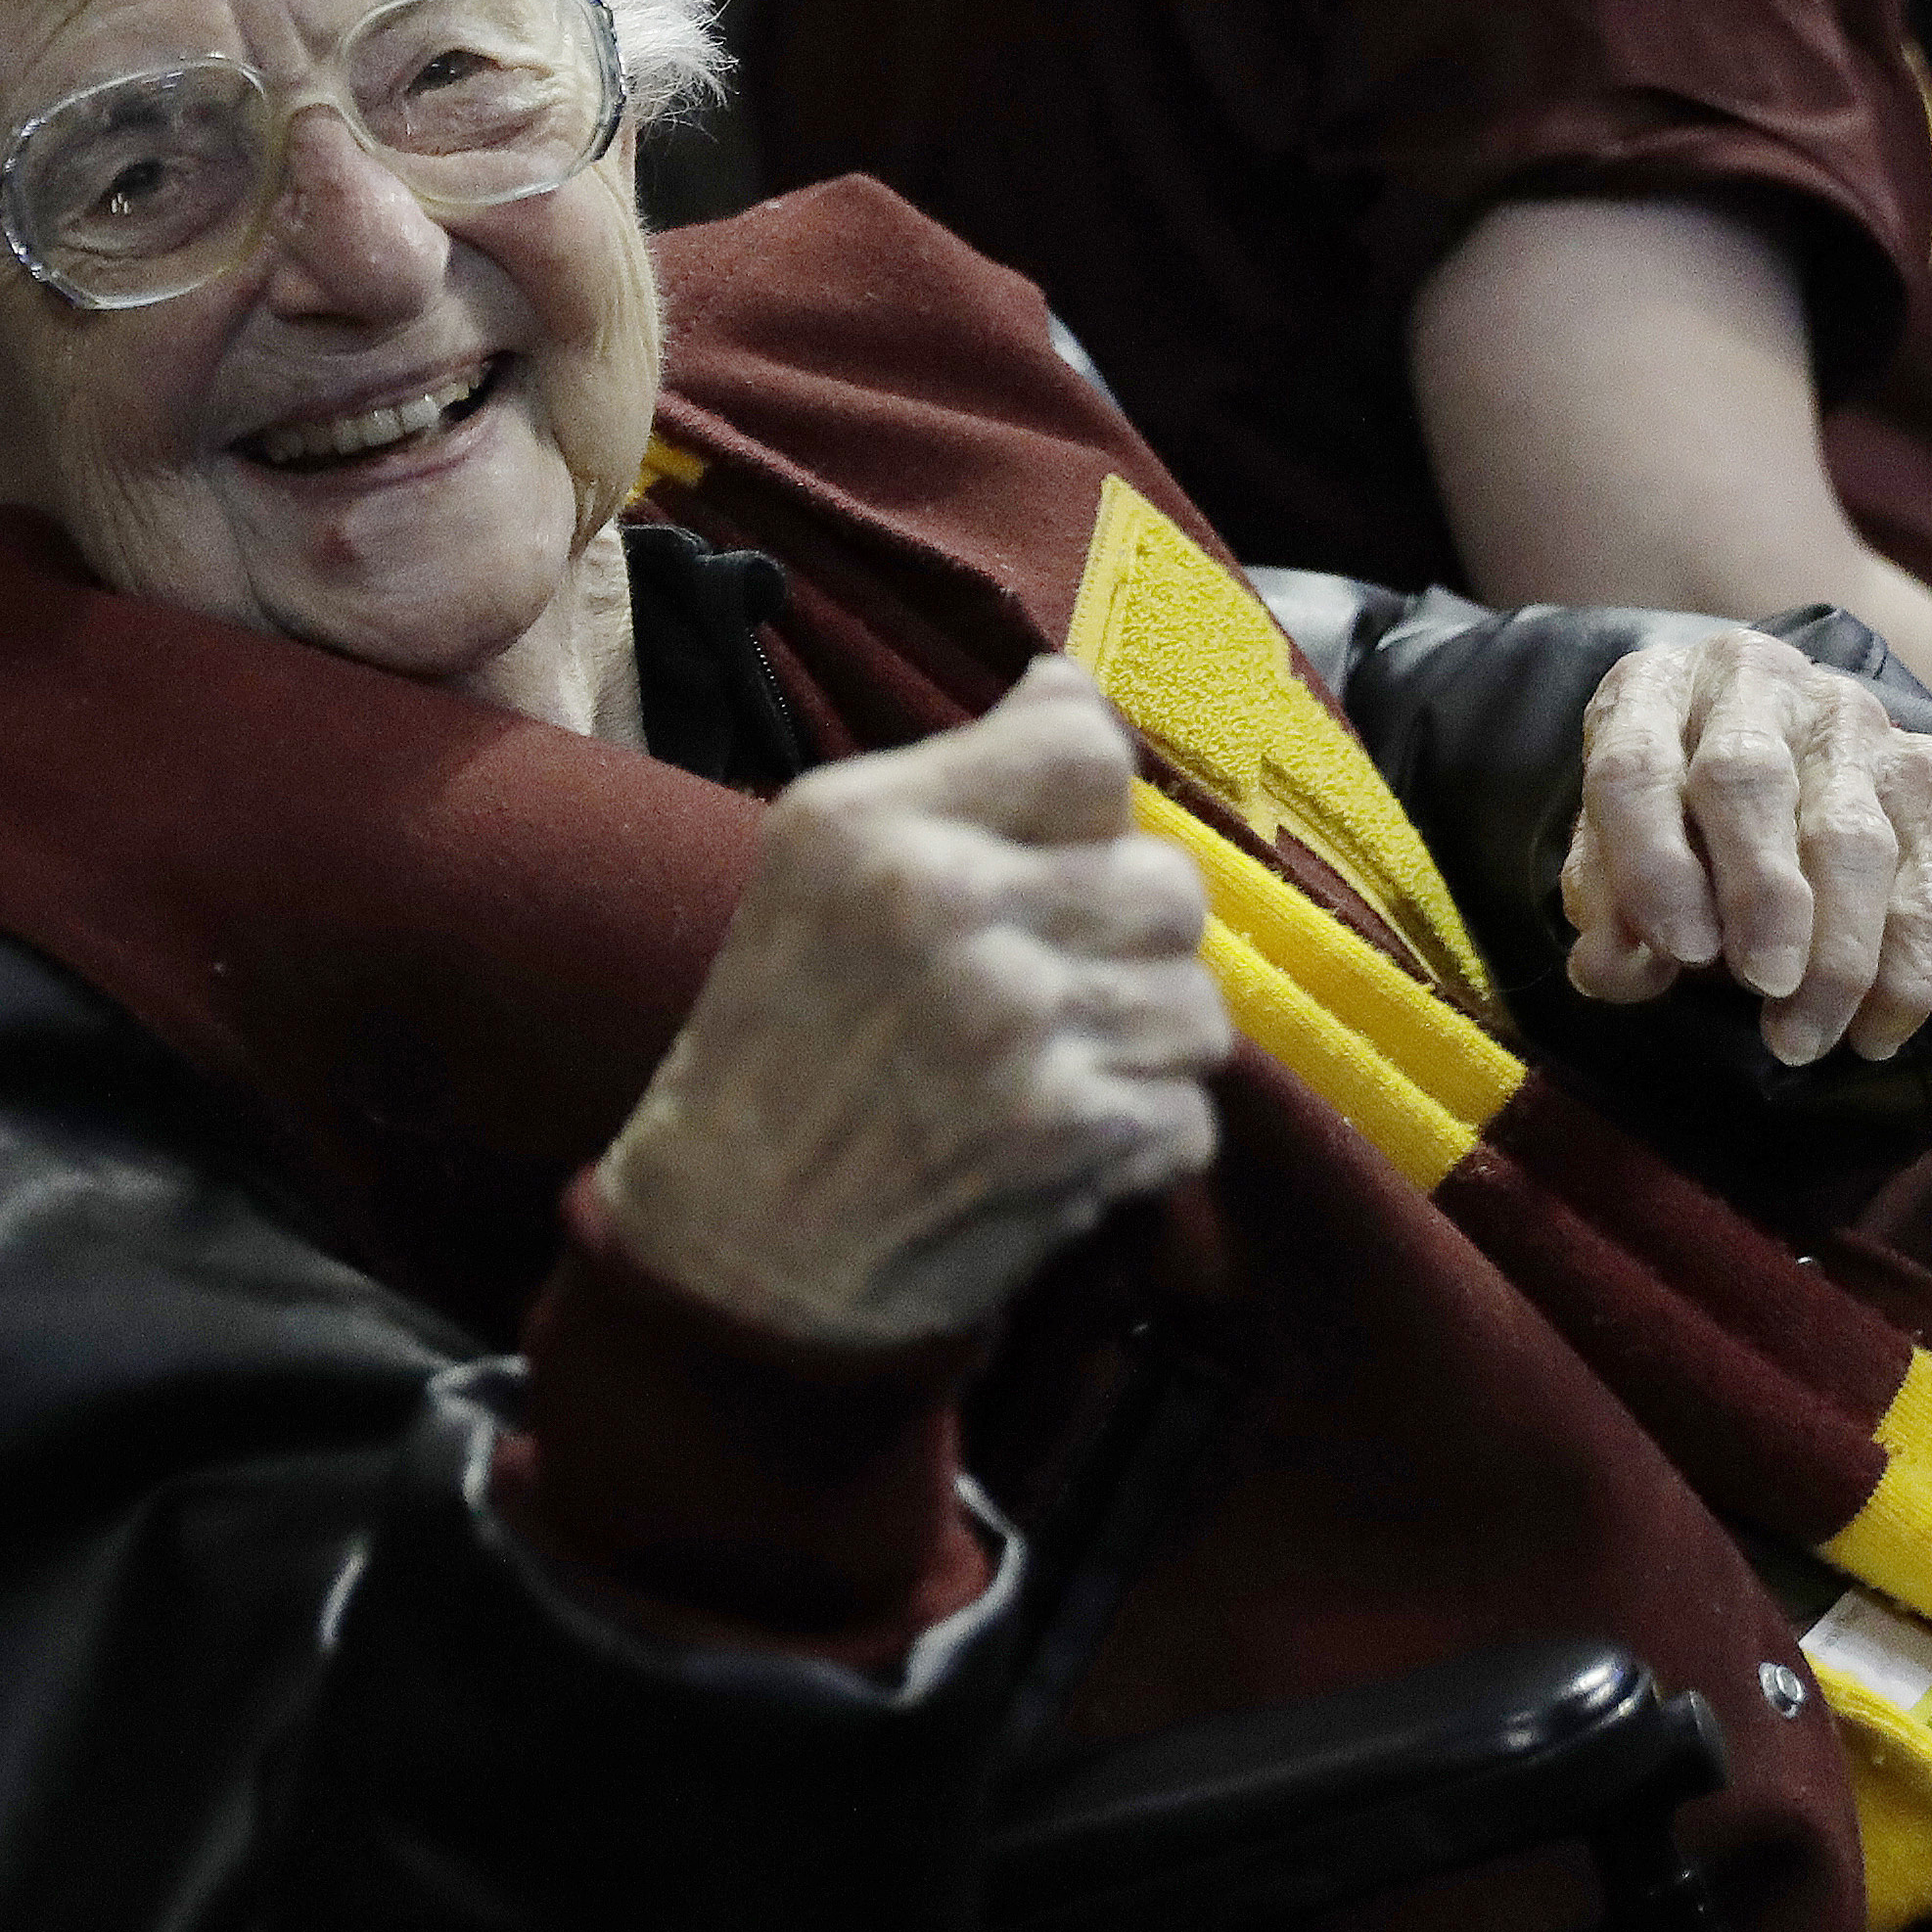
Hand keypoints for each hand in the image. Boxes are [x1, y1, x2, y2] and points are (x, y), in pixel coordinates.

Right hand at [598, 659, 1233, 1347]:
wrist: (734, 1247)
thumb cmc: (786, 1036)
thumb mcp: (821, 860)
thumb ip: (960, 769)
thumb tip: (1071, 684)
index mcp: (877, 826)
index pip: (1087, 753)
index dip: (1097, 808)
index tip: (1062, 854)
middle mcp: (948, 909)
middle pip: (1168, 883)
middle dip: (1126, 942)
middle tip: (1052, 984)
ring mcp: (1017, 1027)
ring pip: (1198, 1004)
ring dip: (1141, 1047)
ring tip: (1056, 1067)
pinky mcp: (1068, 1138)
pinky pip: (1191, 1114)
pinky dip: (1140, 1141)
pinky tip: (1057, 1144)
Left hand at [1559, 626, 1931, 1063]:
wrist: (1777, 764)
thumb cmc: (1674, 821)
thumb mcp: (1616, 856)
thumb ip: (1609, 910)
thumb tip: (1614, 973)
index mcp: (1650, 691)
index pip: (1635, 767)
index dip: (1654, 863)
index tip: (1680, 952)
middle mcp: (1751, 682)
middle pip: (1749, 779)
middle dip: (1761, 893)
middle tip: (1764, 984)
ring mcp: (1849, 717)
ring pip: (1854, 836)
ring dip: (1836, 953)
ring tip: (1802, 1037)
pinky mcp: (1929, 765)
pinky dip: (1910, 967)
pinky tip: (1876, 1033)